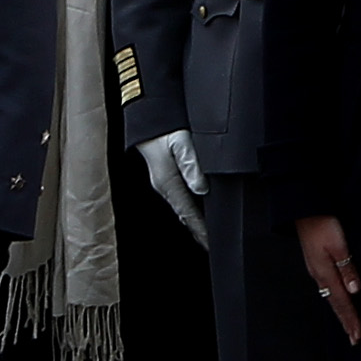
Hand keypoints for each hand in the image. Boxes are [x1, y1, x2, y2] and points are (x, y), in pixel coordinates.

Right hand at [138, 128, 208, 244]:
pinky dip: (191, 208)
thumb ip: (191, 163)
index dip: (201, 230)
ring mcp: (164, 182)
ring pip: (183, 207)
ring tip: (209, 232)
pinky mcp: (166, 175)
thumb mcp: (180, 140)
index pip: (188, 214)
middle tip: (214, 244)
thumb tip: (202, 187)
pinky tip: (199, 208)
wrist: (146, 115)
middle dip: (199, 230)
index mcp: (168, 182)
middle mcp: (165, 186)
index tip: (212, 244)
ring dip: (196, 220)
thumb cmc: (163, 127)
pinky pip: (180, 198)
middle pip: (185, 215)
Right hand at [295, 214, 360, 342]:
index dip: (351, 319)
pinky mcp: (316, 264)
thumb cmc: (322, 223)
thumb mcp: (338, 243)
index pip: (342, 302)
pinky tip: (338, 301)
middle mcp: (319, 276)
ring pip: (331, 298)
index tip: (358, 335)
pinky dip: (335, 300)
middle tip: (354, 339)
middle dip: (345, 322)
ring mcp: (316, 270)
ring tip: (348, 326)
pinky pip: (327, 288)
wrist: (304, 209)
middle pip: (335, 304)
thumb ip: (347, 267)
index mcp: (325, 273)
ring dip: (341, 313)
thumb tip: (354, 290)